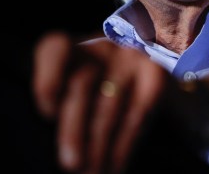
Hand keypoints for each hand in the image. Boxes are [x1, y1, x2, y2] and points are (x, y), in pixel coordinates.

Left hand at [31, 31, 173, 172]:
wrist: (161, 83)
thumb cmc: (105, 95)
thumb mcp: (81, 94)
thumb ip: (66, 106)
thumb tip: (66, 154)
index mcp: (74, 50)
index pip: (54, 48)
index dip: (47, 80)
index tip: (49, 114)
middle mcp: (102, 47)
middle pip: (81, 84)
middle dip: (73, 129)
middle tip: (71, 165)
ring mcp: (132, 58)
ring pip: (108, 104)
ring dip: (98, 145)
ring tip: (93, 172)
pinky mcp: (156, 76)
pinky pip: (136, 114)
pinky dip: (123, 145)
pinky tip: (116, 165)